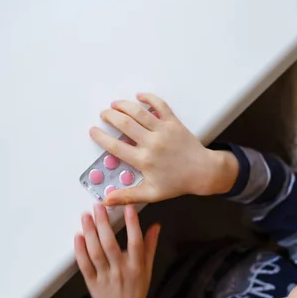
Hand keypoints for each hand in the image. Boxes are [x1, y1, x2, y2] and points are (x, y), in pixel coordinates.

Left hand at [74, 204, 159, 297]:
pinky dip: (80, 251)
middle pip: (110, 245)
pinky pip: (84, 265)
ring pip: (95, 253)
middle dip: (104, 224)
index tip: (128, 207)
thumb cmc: (136, 289)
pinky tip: (78, 236)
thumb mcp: (148, 269)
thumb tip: (155, 226)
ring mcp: (104, 277)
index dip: (132, 225)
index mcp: (136, 267)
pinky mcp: (91, 282)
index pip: (135, 243)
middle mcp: (120, 270)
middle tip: (98, 206)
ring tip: (86, 216)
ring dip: (90, 233)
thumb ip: (150, 246)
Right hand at [89, 93, 238, 204]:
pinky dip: (149, 98)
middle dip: (110, 116)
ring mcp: (163, 130)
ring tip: (115, 104)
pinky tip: (139, 96)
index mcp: (144, 160)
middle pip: (124, 124)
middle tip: (103, 114)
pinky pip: (160, 105)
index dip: (101, 137)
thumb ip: (127, 196)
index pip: (115, 146)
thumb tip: (107, 200)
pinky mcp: (174, 122)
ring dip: (124, 105)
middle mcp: (151, 143)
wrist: (203, 172)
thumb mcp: (151, 193)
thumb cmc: (177, 183)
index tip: (93, 131)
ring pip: (139, 112)